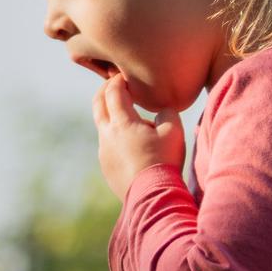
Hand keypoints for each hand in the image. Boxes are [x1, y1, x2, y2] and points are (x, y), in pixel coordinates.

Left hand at [94, 73, 185, 197]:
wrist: (151, 194)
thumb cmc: (164, 160)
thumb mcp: (174, 130)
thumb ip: (166, 112)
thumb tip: (160, 111)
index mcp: (122, 122)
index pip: (113, 92)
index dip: (118, 80)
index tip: (125, 76)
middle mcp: (107, 135)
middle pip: (98, 104)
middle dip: (105, 91)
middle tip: (115, 84)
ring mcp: (103, 151)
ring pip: (102, 125)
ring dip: (112, 115)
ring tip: (130, 115)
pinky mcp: (105, 166)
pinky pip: (107, 144)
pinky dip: (115, 135)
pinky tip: (130, 141)